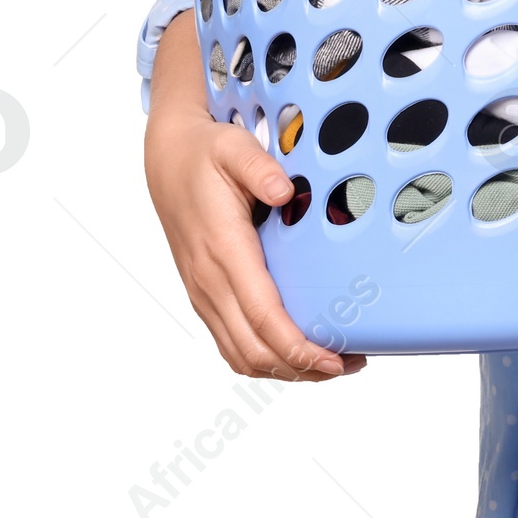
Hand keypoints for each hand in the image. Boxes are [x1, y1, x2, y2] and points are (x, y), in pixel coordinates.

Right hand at [144, 11, 365, 381]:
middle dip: (301, 366)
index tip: (333, 358)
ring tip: (333, 364)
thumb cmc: (204, 154)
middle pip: (254, 348)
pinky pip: (232, 342)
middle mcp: (210, 280)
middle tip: (351, 364)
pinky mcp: (206, 294)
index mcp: (223, 249)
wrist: (166, 159)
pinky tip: (297, 352)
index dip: (297, 345)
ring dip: (285, 369)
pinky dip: (265, 358)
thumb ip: (259, 168)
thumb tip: (284, 191)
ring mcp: (205, 292)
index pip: (260, 314)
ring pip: (241, 354)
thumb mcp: (233, 148)